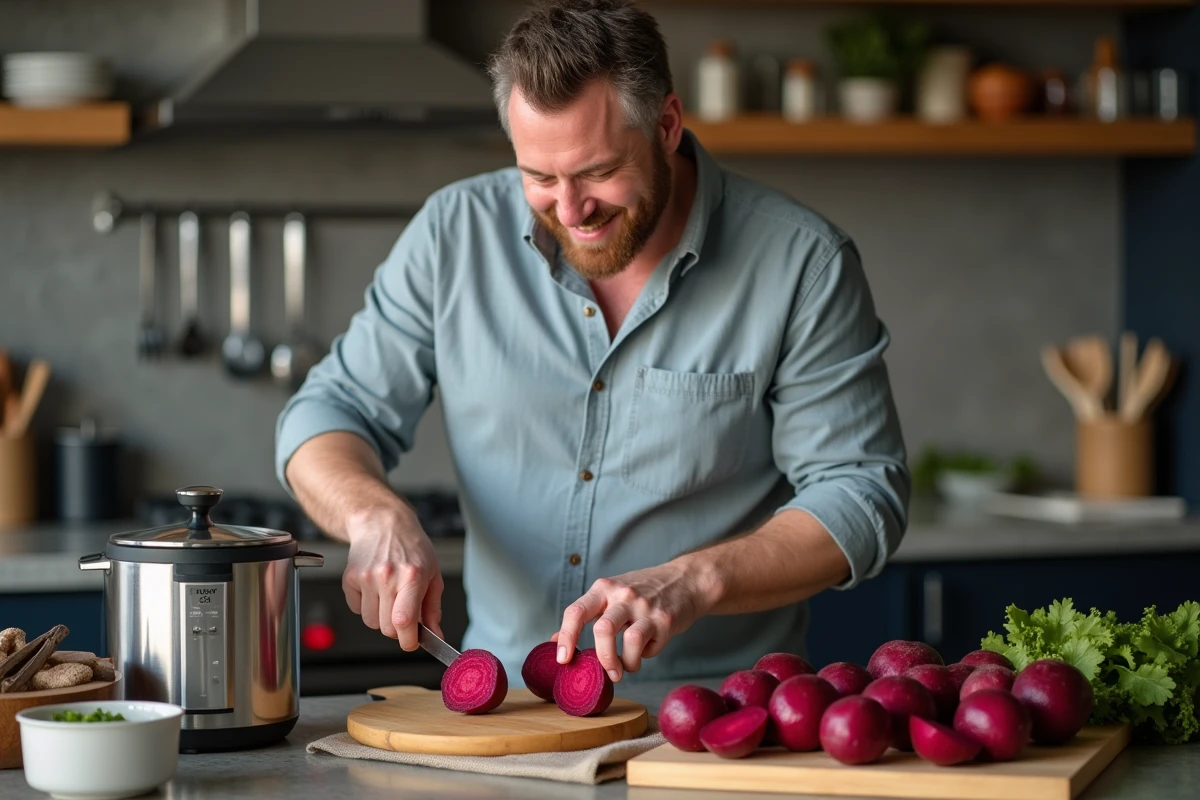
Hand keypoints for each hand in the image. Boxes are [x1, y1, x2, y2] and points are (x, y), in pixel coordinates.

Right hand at [342, 506, 443, 651]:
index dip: (408, 640)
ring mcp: (366, 578)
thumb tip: (435, 635)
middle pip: (386, 628)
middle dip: (397, 629)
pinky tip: (375, 588)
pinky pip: (357, 609)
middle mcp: (387, 577)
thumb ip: (433, 608)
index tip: (411, 642)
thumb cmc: (411, 546)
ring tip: (389, 595)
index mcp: (412, 576)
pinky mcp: (350, 578)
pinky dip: (366, 606)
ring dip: (380, 617)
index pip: (404, 621)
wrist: (382, 523)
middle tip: (403, 613)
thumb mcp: (433, 573)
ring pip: (370, 622)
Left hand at [555, 560, 718, 681]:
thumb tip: (555, 640)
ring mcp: (645, 606)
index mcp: (603, 588)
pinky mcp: (664, 620)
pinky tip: (644, 652)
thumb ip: (587, 614)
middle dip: (602, 658)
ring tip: (626, 667)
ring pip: (627, 640)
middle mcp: (622, 594)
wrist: (686, 580)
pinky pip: (648, 646)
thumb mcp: (611, 594)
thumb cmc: (643, 591)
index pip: (576, 611)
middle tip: (606, 673)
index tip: (563, 659)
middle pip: (602, 629)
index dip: (566, 637)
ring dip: (624, 663)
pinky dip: (642, 657)